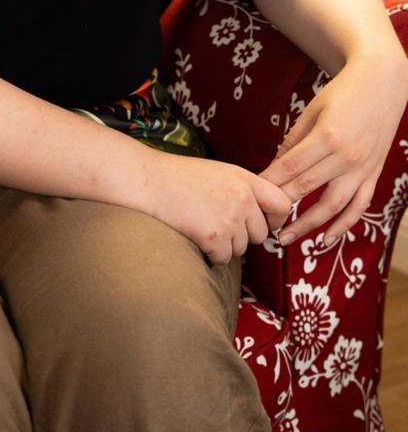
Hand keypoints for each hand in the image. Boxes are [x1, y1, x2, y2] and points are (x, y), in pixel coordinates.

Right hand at [148, 155, 292, 265]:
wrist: (150, 180)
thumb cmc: (180, 177)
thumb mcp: (219, 173)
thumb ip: (243, 190)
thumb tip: (262, 216)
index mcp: (245, 179)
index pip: (282, 204)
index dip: (275, 217)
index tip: (262, 221)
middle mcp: (243, 199)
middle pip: (260, 234)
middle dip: (243, 235)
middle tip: (219, 223)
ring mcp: (229, 219)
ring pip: (241, 248)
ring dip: (224, 244)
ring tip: (202, 224)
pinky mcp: (214, 237)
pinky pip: (223, 259)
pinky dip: (210, 253)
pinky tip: (195, 235)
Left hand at [259, 54, 407, 246]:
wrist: (381, 84)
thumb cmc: (342, 92)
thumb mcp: (313, 109)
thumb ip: (294, 140)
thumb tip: (275, 166)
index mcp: (327, 136)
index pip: (292, 168)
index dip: (270, 184)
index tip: (253, 196)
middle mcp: (346, 157)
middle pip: (308, 188)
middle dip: (282, 207)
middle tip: (261, 222)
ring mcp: (362, 169)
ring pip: (333, 206)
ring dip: (308, 226)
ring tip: (286, 239)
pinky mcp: (374, 175)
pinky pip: (358, 207)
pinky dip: (343, 226)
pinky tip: (325, 240)